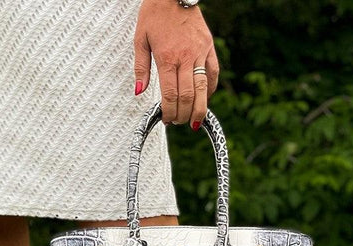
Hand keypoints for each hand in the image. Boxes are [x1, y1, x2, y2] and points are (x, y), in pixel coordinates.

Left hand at [133, 0, 218, 129]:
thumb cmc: (154, 14)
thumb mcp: (140, 39)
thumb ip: (140, 67)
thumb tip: (139, 91)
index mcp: (167, 57)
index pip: (170, 94)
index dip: (169, 112)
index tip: (166, 120)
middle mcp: (185, 57)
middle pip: (187, 96)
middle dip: (182, 114)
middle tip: (178, 122)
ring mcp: (200, 52)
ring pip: (203, 88)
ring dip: (199, 109)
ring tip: (193, 121)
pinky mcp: (209, 47)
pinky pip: (213, 73)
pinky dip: (210, 90)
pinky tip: (204, 99)